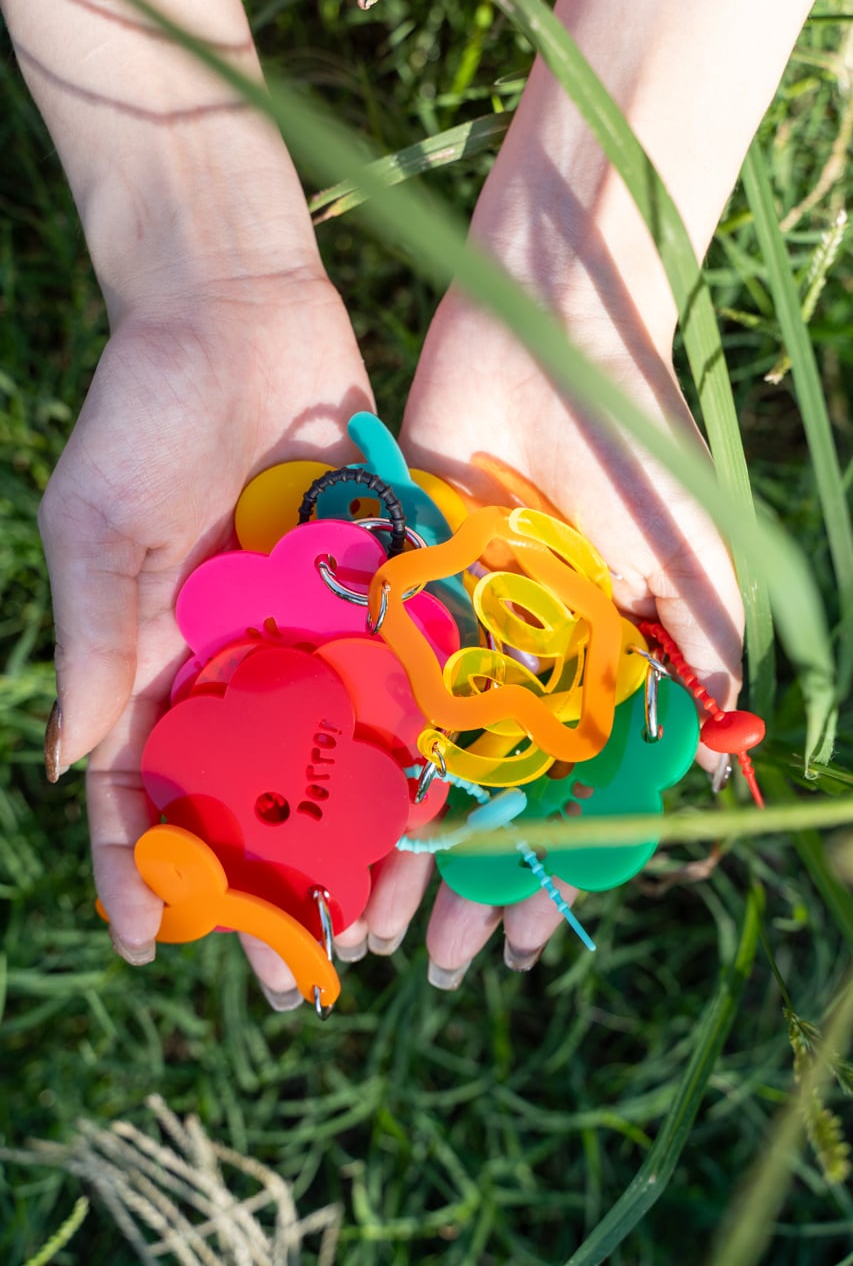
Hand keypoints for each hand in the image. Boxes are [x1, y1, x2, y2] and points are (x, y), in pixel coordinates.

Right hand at [40, 267, 376, 1001]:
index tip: (154, 940)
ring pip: (326, 762)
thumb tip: (67, 766)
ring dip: (344, 844)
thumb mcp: (98, 523)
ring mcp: (306, 633)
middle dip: (259, 886)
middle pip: (244, 797)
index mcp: (154, 656)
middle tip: (288, 976)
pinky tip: (432, 820)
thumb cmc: (144, 407)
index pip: (137, 786)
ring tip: (372, 930)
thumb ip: (96, 639)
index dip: (139, 866)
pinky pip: (391, 685)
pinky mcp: (371, 594)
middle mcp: (233, 660)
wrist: (237, 308)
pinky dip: (407, 752)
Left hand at [386, 285, 744, 985]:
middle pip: (488, 797)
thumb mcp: (691, 559)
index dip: (555, 870)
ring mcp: (454, 631)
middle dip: (466, 880)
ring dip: (400, 842)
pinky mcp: (393, 585)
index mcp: (595, 671)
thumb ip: (699, 656)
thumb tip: (707, 760)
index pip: (573, 799)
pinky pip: (368, 684)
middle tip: (435, 964)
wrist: (551, 326)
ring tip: (371, 924)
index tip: (530, 943)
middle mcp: (520, 666)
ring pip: (421, 761)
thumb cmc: (639, 442)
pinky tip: (330, 816)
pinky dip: (352, 753)